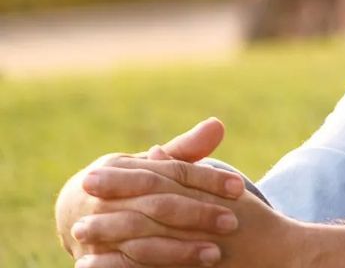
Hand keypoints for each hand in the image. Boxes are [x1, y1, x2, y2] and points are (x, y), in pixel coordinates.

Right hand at [58, 120, 242, 264]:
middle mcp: (105, 199)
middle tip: (232, 222)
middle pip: (158, 205)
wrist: (72, 211)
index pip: (170, 171)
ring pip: (143, 240)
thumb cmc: (124, 183)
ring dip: (179, 249)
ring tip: (214, 254)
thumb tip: (218, 125)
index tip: (238, 187)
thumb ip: (183, 151)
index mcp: (119, 169)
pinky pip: (124, 266)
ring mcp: (95, 231)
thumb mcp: (147, 165)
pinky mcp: (94, 259)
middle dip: (197, 214)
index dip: (206, 178)